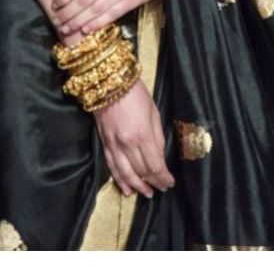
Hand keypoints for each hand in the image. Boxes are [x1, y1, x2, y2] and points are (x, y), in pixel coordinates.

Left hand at [51, 0, 162, 36]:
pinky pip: (111, 16)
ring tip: (65, 28)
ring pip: (95, 10)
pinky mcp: (130, 3)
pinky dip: (97, 24)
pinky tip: (86, 30)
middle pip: (84, 0)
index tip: (54, 3)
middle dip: (68, 12)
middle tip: (56, 19)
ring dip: (78, 21)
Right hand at [93, 79, 175, 197]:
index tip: (170, 183)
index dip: (163, 177)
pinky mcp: (104, 143)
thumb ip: (157, 136)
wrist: (109, 80)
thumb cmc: (135, 92)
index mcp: (142, 134)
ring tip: (146, 193)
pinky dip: (119, 180)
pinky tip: (126, 188)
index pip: (155, 165)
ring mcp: (113, 144)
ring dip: (137, 186)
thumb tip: (160, 156)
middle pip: (141, 171)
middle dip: (153, 182)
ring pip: (125, 173)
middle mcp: (126, 143)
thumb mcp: (153, 111)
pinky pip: (111, 166)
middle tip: (161, 189)